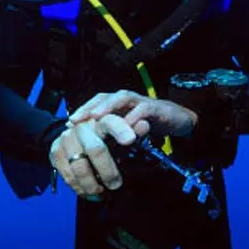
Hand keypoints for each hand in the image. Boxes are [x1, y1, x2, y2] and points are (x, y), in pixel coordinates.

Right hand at [49, 114, 135, 197]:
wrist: (75, 135)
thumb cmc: (105, 137)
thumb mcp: (121, 133)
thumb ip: (134, 130)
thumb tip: (144, 125)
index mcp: (101, 119)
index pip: (111, 122)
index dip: (121, 129)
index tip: (130, 140)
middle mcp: (82, 126)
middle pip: (95, 149)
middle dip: (108, 171)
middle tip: (116, 185)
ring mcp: (67, 138)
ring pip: (80, 167)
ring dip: (92, 185)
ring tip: (102, 194)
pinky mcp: (55, 151)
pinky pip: (67, 175)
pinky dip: (79, 188)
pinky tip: (88, 192)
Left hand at [68, 90, 198, 138]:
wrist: (180, 123)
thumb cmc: (151, 128)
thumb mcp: (128, 134)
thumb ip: (114, 138)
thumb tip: (92, 152)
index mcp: (120, 105)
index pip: (97, 102)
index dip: (83, 110)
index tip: (68, 124)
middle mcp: (129, 100)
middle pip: (106, 96)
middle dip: (90, 107)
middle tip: (76, 120)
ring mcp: (142, 102)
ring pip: (122, 97)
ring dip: (108, 106)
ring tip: (96, 118)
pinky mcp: (157, 108)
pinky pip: (143, 109)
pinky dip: (133, 117)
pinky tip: (125, 127)